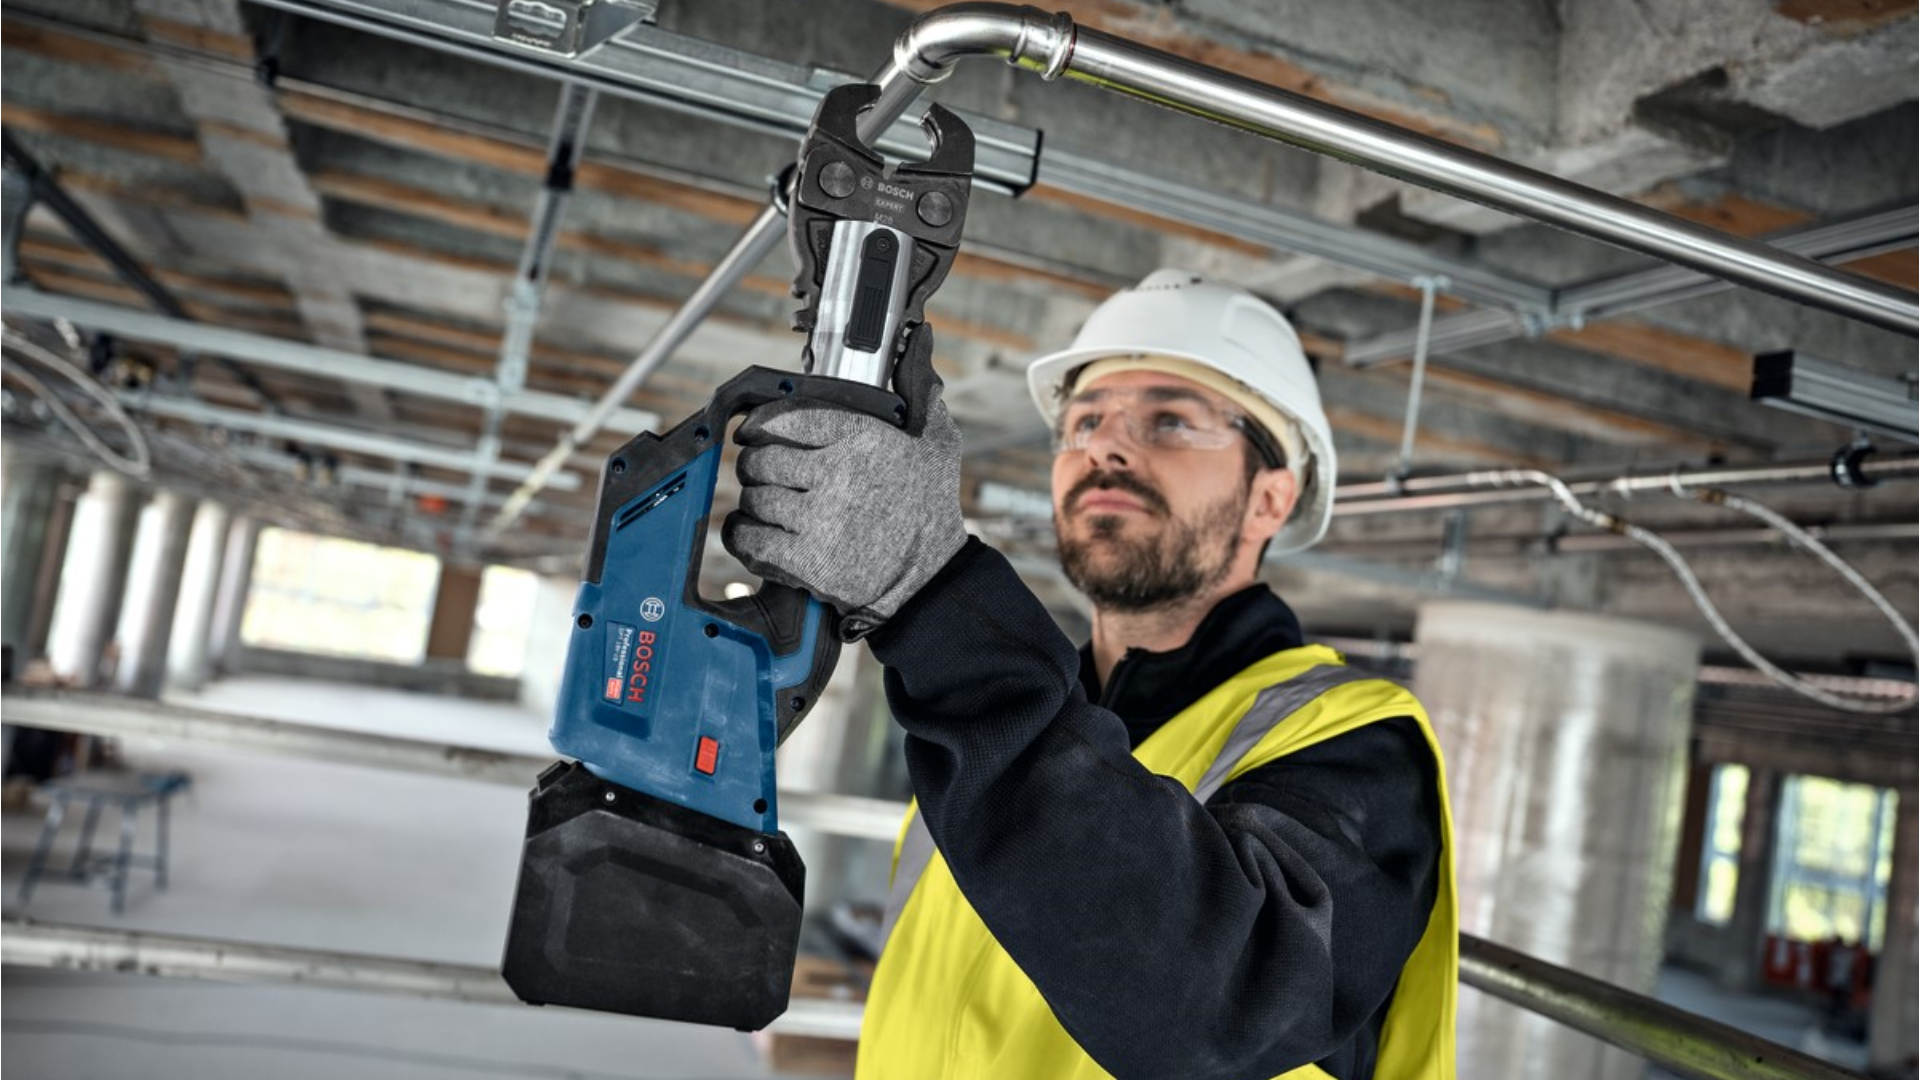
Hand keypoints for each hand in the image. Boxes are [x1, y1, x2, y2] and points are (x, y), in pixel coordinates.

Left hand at [723, 328, 965, 638]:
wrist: (931, 577)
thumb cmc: (930, 506)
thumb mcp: (937, 440)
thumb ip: (920, 389)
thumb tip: (919, 341)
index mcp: (864, 439)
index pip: (788, 417)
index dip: (759, 422)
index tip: (750, 430)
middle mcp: (839, 476)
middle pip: (763, 459)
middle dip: (754, 463)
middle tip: (759, 469)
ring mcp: (821, 521)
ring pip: (755, 498)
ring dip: (752, 499)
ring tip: (763, 501)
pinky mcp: (808, 562)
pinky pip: (751, 539)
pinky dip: (741, 534)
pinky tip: (750, 529)